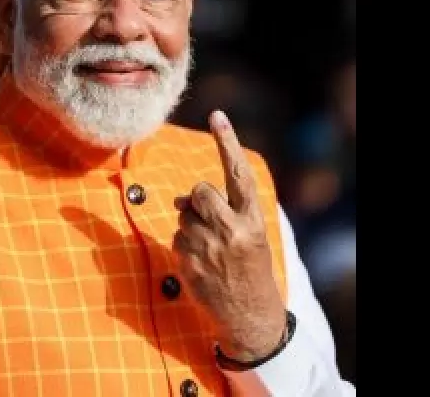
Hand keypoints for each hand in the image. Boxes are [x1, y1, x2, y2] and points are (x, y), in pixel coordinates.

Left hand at [172, 110, 285, 361]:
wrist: (250, 314)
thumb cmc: (250, 267)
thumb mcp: (251, 234)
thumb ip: (224, 209)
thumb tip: (182, 200)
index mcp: (253, 219)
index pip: (239, 173)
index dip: (228, 142)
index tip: (217, 115)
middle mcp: (232, 229)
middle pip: (199, 192)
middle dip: (197, 199)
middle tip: (209, 218)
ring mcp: (209, 247)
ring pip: (184, 215)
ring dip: (191, 225)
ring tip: (210, 247)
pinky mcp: (190, 262)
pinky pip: (176, 238)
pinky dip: (184, 245)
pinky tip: (201, 262)